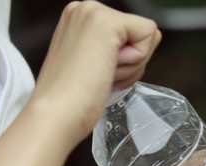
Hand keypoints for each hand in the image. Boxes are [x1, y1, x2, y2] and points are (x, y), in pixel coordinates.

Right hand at [28, 1, 161, 149]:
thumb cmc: (71, 102)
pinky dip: (135, 62)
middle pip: (142, 35)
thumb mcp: (94, 66)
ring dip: (130, 67)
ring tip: (99, 76)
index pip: (131, 34)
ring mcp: (95, 12)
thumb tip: (142, 47)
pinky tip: (107, 70)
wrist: (56, 115)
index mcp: (81, 19)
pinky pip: (149, 36)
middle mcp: (86, 9)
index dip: (126, 63)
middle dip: (131, 64)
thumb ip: (113, 51)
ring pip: (147, 37)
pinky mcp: (107, 22)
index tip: (97, 74)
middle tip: (100, 77)